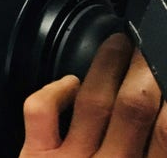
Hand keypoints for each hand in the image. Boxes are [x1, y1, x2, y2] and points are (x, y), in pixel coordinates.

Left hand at [20, 33, 166, 156]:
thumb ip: (156, 151)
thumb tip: (161, 116)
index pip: (165, 130)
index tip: (164, 70)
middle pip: (133, 106)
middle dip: (141, 68)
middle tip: (145, 47)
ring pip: (92, 101)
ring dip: (107, 65)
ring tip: (119, 44)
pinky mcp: (36, 156)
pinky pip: (42, 113)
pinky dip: (54, 89)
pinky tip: (70, 81)